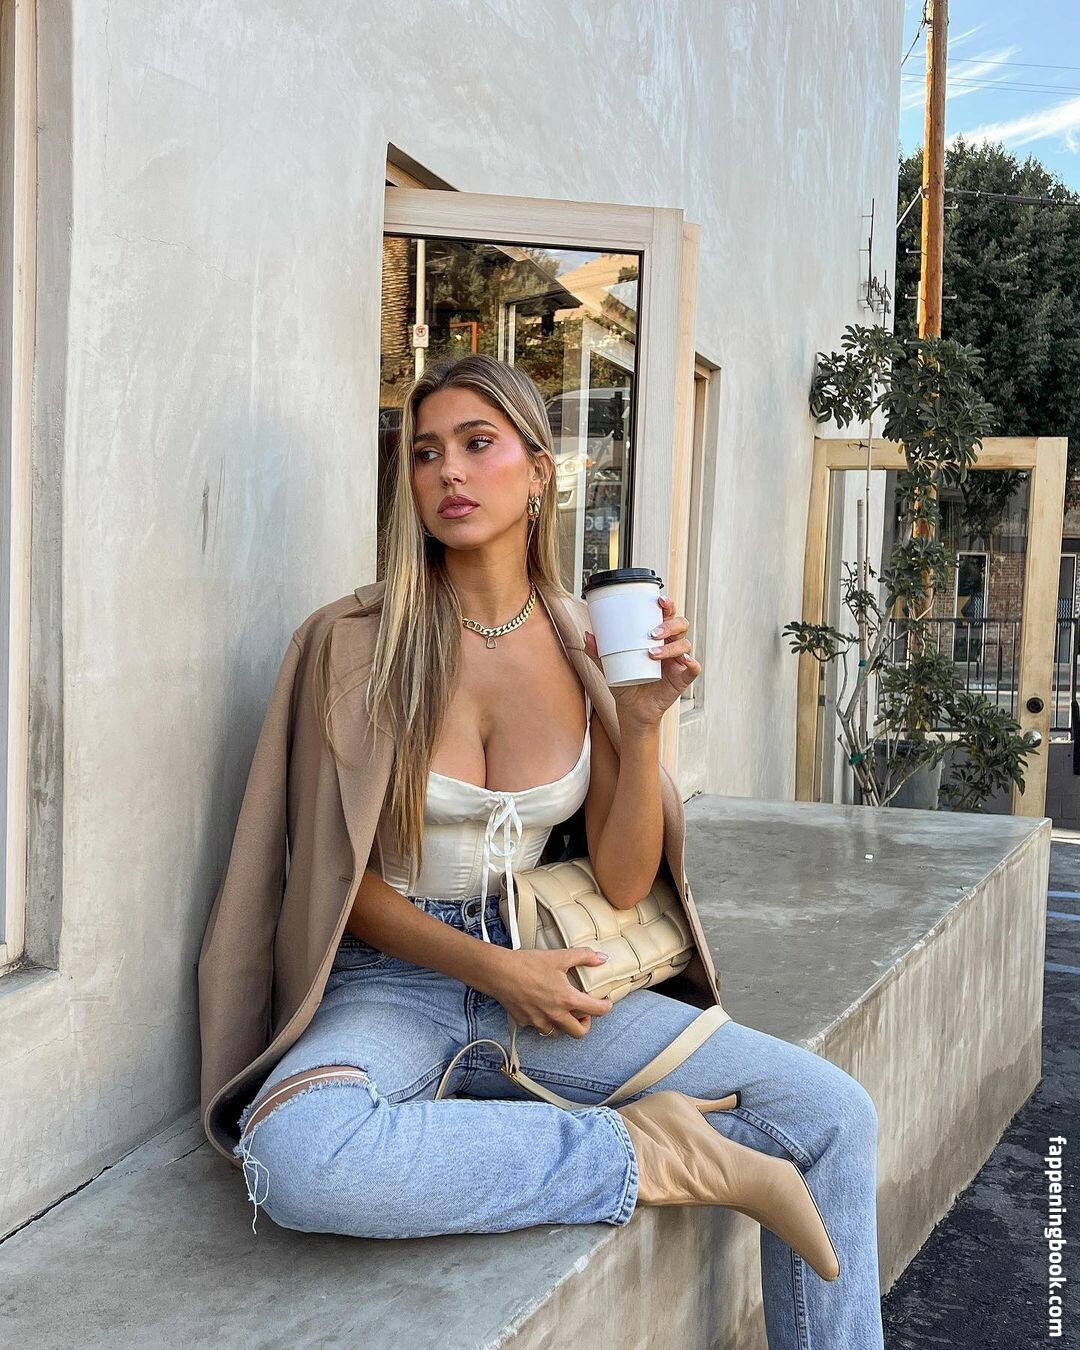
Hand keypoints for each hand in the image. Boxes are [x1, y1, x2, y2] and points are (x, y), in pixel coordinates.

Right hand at [487, 946, 613, 1037]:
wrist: (499, 972)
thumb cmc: (527, 964)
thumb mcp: (559, 956)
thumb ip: (584, 957)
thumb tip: (602, 958)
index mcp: (567, 999)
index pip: (596, 1011)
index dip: (606, 1007)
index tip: (606, 1002)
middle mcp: (555, 1015)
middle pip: (579, 1032)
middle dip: (585, 1024)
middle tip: (583, 1012)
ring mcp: (539, 1021)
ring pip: (558, 1032)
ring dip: (564, 1023)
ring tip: (562, 1009)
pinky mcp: (525, 1022)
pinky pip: (540, 1026)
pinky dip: (544, 1019)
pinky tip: (541, 1005)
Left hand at [583, 594, 700, 730]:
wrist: (631, 709)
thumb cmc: (625, 682)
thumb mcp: (609, 666)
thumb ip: (598, 652)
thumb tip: (587, 635)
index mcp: (657, 636)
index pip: (666, 614)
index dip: (667, 605)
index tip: (659, 600)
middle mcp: (670, 644)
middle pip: (680, 625)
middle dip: (669, 624)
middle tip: (651, 633)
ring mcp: (678, 661)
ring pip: (684, 644)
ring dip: (671, 646)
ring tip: (652, 653)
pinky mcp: (683, 678)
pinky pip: (694, 667)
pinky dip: (691, 662)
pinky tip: (683, 661)